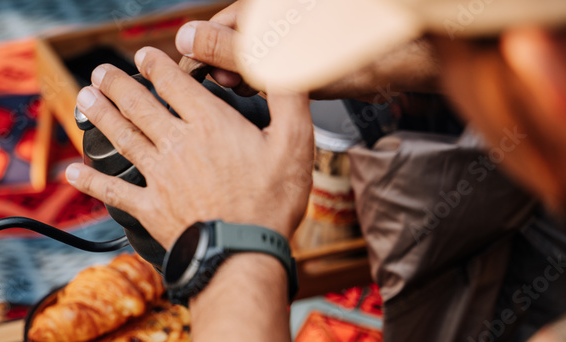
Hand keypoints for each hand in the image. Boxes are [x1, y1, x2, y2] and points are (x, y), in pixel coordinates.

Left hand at [65, 47, 312, 249]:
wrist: (243, 255)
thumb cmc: (271, 203)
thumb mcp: (296, 142)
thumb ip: (288, 97)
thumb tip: (282, 65)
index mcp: (210, 124)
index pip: (175, 83)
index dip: (156, 66)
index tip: (144, 57)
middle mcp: (177, 145)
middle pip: (139, 105)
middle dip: (116, 84)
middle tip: (100, 72)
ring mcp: (159, 177)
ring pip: (122, 138)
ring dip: (100, 116)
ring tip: (85, 99)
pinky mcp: (149, 208)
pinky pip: (113, 191)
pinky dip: (90, 181)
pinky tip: (72, 172)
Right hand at [175, 4, 439, 102]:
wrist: (396, 59)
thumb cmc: (342, 52)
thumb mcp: (272, 56)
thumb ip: (228, 47)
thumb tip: (184, 39)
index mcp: (261, 9)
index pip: (212, 30)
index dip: (200, 58)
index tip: (195, 82)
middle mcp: (273, 17)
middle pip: (230, 44)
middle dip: (227, 69)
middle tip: (235, 89)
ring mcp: (289, 35)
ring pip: (251, 58)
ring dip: (249, 78)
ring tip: (258, 91)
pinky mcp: (304, 51)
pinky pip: (272, 65)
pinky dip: (269, 81)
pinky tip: (277, 92)